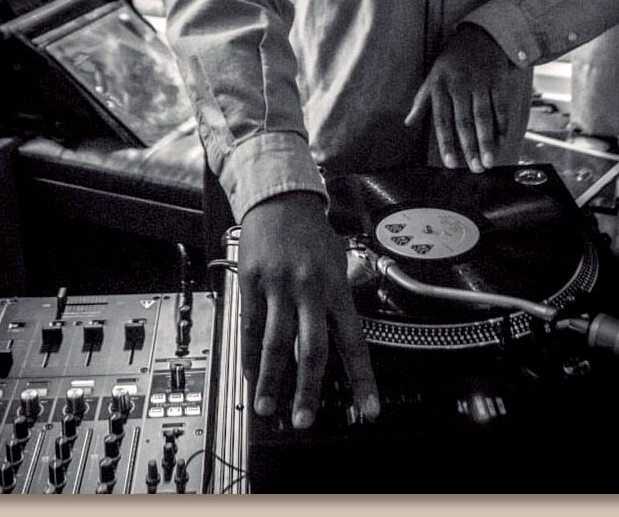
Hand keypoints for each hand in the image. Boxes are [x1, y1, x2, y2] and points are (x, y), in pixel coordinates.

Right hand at [239, 192, 379, 428]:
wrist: (279, 198)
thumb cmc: (311, 234)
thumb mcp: (338, 262)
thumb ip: (339, 300)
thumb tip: (341, 338)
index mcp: (337, 287)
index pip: (354, 341)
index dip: (363, 379)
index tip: (369, 410)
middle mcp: (310, 289)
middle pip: (312, 348)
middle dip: (307, 390)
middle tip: (303, 421)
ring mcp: (278, 286)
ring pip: (276, 342)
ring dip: (270, 380)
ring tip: (266, 407)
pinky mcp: (251, 281)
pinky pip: (250, 325)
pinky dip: (250, 354)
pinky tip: (249, 374)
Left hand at [404, 24, 532, 171]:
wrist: (480, 35)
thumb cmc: (452, 61)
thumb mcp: (433, 77)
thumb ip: (422, 101)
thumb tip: (408, 123)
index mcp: (440, 86)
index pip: (442, 119)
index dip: (446, 142)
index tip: (450, 163)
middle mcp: (460, 85)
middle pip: (465, 121)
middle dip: (470, 147)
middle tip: (475, 168)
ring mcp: (480, 82)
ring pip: (484, 116)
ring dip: (487, 141)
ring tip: (489, 161)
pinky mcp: (498, 80)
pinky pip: (501, 106)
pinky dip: (502, 125)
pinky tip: (502, 141)